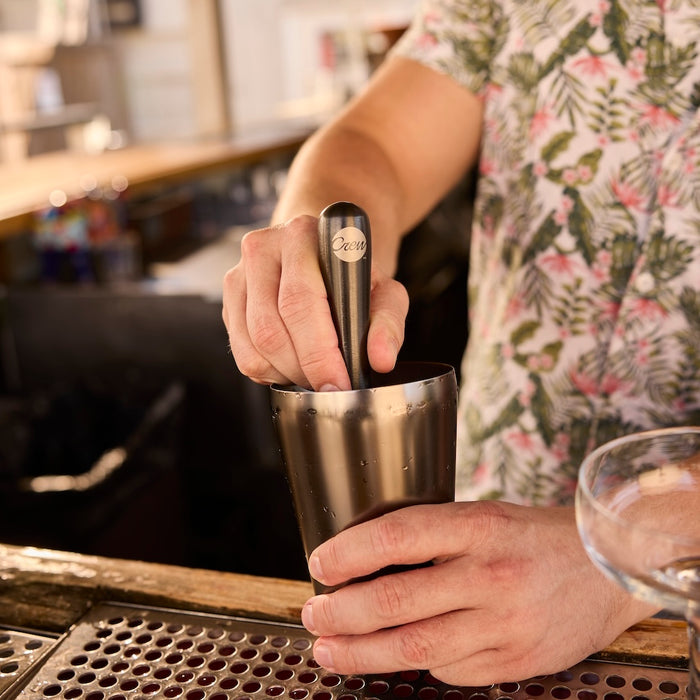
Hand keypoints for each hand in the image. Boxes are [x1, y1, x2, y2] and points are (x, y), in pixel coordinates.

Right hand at [222, 215, 408, 390]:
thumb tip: (381, 358)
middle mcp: (263, 250)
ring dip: (287, 373)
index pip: (300, 302)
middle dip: (304, 370)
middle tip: (329, 384)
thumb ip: (388, 323)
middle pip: (271, 330)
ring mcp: (239, 275)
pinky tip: (293, 364)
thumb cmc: (352, 274)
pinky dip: (270, 372)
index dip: (318, 353)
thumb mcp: (384, 290)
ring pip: (254, 347)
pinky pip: (243, 353)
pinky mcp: (230, 300)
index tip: (338, 383)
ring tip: (314, 372)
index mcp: (302, 237)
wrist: (321, 252)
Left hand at [300, 501, 657, 684]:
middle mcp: (489, 575)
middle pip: (394, 601)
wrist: (607, 568)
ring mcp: (504, 624)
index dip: (348, 553)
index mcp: (477, 526)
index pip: (396, 536)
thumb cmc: (534, 537)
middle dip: (340, 613)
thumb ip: (433, 537)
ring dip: (360, 652)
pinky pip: (449, 670)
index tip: (319, 564)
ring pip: (413, 648)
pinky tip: (397, 656)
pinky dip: (416, 664)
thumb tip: (365, 563)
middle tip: (312, 615)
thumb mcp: (484, 515)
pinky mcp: (516, 661)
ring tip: (329, 649)